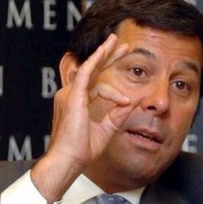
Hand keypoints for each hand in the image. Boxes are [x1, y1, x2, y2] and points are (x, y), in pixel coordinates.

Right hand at [31, 34, 135, 202]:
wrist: (70, 159)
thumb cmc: (83, 149)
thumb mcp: (106, 129)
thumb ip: (118, 115)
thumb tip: (132, 102)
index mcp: (77, 103)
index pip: (95, 83)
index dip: (110, 79)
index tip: (126, 88)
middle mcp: (71, 95)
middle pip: (92, 70)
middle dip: (107, 56)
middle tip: (121, 45)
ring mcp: (70, 95)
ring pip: (92, 70)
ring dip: (106, 55)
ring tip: (119, 44)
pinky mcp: (73, 96)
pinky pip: (85, 73)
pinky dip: (95, 61)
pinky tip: (104, 51)